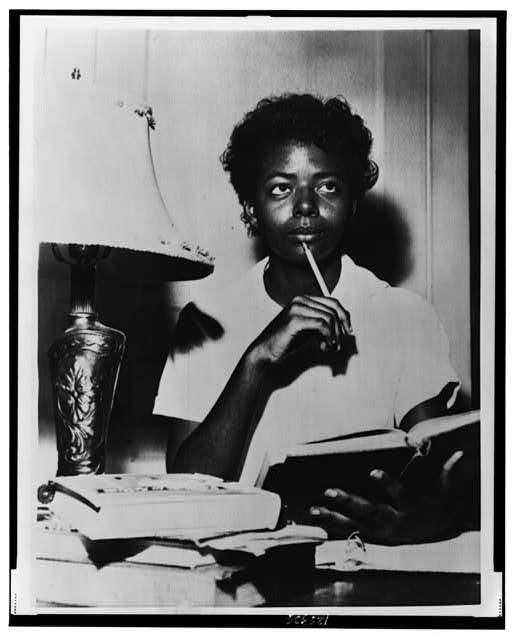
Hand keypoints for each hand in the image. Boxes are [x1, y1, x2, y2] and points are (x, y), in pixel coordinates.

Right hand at [248, 295, 351, 367]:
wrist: (266, 352)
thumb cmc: (287, 341)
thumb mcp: (309, 329)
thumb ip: (323, 323)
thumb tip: (344, 324)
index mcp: (304, 299)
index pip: (333, 302)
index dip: (344, 316)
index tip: (348, 331)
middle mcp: (300, 300)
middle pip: (333, 310)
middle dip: (340, 329)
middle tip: (339, 344)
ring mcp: (296, 308)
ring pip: (329, 318)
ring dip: (334, 336)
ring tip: (329, 347)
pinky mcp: (294, 320)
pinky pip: (321, 325)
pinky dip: (327, 337)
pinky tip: (324, 346)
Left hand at [308, 452, 465, 544]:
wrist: (436, 531)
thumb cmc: (436, 504)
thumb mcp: (443, 489)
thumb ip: (445, 472)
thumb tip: (455, 453)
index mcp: (410, 507)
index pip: (398, 494)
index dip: (386, 483)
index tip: (372, 471)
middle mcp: (394, 521)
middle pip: (369, 511)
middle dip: (348, 502)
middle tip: (328, 490)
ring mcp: (382, 531)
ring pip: (355, 524)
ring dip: (333, 517)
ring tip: (314, 508)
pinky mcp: (374, 536)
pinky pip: (351, 533)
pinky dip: (334, 527)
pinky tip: (317, 520)